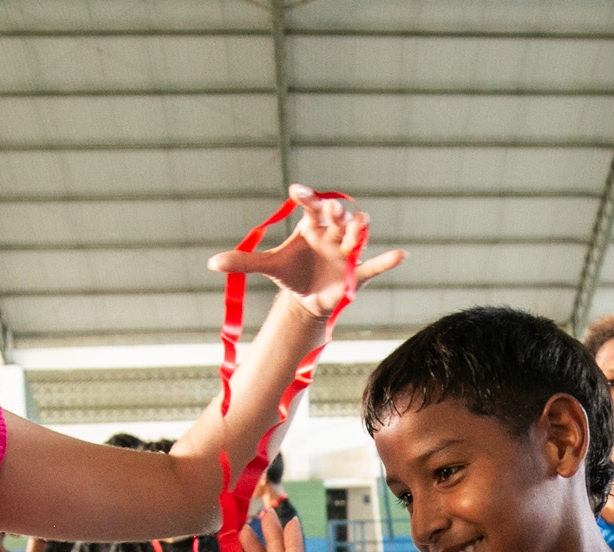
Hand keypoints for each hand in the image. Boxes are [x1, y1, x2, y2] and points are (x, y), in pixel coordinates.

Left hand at [207, 185, 405, 318]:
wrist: (307, 299)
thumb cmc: (291, 274)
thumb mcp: (268, 266)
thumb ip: (243, 261)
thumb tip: (210, 263)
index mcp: (312, 227)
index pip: (311, 207)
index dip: (306, 198)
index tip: (295, 190)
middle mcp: (333, 235)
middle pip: (337, 218)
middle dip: (336, 212)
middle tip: (332, 208)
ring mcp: (347, 253)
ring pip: (356, 237)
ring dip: (359, 229)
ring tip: (362, 221)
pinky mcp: (356, 274)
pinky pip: (373, 266)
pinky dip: (388, 261)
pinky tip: (402, 254)